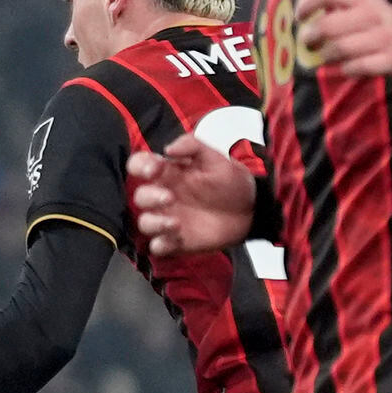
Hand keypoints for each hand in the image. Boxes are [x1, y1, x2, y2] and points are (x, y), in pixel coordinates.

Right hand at [129, 135, 255, 257]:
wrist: (252, 211)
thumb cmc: (232, 183)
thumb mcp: (217, 158)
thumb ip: (193, 146)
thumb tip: (168, 149)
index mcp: (169, 173)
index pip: (140, 166)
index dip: (139, 166)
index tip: (153, 169)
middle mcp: (163, 196)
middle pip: (140, 196)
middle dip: (149, 197)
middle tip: (170, 197)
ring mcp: (168, 219)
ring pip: (144, 223)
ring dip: (154, 223)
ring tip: (175, 223)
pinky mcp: (176, 241)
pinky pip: (158, 246)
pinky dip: (161, 244)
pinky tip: (176, 239)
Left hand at [294, 0, 391, 75]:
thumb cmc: (374, 17)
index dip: (308, 4)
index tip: (300, 17)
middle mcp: (373, 14)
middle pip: (329, 25)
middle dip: (311, 36)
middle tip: (306, 42)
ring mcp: (384, 37)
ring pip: (342, 48)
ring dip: (324, 55)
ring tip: (321, 56)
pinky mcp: (391, 59)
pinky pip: (359, 66)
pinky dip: (346, 69)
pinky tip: (343, 67)